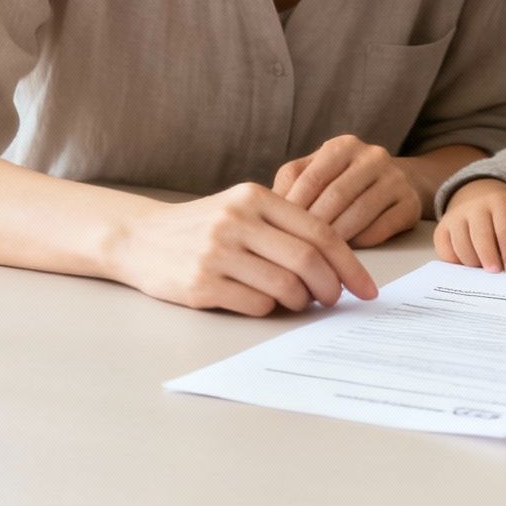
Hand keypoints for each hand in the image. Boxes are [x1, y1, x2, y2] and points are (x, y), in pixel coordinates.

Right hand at [105, 181, 377, 315]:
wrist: (138, 238)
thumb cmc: (202, 225)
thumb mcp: (241, 207)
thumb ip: (285, 225)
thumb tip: (337, 264)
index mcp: (255, 197)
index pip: (320, 232)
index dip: (350, 264)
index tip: (367, 288)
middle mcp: (237, 221)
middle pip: (307, 261)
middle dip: (332, 288)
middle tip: (335, 300)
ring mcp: (217, 253)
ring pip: (285, 288)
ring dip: (301, 301)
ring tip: (298, 300)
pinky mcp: (201, 284)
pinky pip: (256, 305)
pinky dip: (269, 308)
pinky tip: (261, 300)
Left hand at [273, 133, 422, 247]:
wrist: (394, 181)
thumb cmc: (342, 181)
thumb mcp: (316, 172)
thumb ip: (292, 183)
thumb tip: (268, 209)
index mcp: (343, 146)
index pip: (312, 178)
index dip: (292, 208)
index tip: (275, 233)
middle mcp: (373, 156)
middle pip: (336, 197)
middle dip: (313, 227)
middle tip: (294, 251)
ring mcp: (396, 179)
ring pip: (359, 214)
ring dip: (335, 240)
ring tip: (315, 259)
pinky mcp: (410, 204)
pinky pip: (382, 228)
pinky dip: (361, 243)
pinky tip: (345, 256)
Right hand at [434, 178, 505, 272]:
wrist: (478, 193)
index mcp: (500, 202)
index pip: (504, 228)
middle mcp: (474, 207)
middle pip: (480, 236)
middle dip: (489, 257)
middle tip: (496, 272)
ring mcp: (455, 216)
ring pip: (461, 244)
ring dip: (473, 262)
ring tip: (484, 268)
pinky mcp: (441, 228)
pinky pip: (444, 249)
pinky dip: (455, 261)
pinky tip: (467, 265)